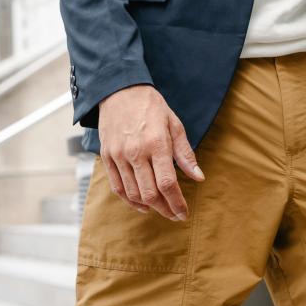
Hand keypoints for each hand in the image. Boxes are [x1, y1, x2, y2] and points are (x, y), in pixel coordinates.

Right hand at [98, 85, 204, 218]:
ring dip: (149, 207)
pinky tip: (141, 204)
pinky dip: (130, 200)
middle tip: (175, 215)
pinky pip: (117, 187)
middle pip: (150, 193)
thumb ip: (185, 154)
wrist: (119, 91)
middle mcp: (136, 152)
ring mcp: (118, 156)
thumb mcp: (174, 124)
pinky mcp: (107, 157)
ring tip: (161, 209)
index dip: (177, 202)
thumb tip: (198, 177)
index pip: (167, 183)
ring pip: (133, 193)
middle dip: (165, 209)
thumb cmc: (151, 107)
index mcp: (156, 143)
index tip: (184, 213)